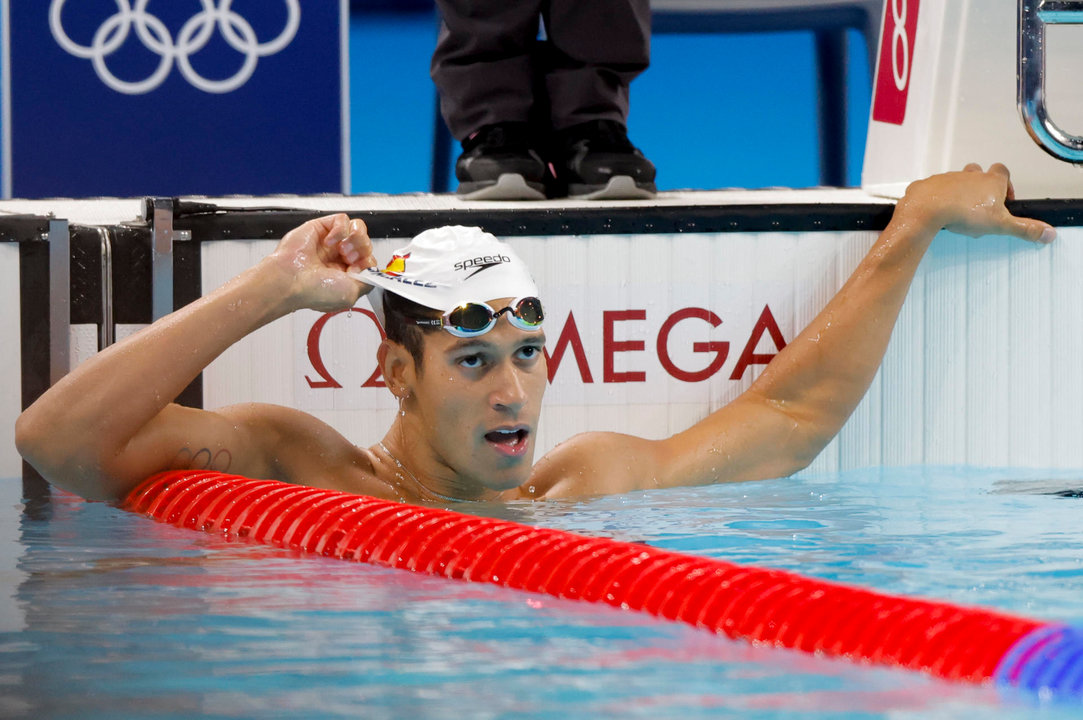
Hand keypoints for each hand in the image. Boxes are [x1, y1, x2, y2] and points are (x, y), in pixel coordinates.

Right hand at [265, 214, 376, 311]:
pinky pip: (342, 219)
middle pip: (366, 243)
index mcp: (345, 274)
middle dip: (362, 250)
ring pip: (358, 228)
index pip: (369, 259)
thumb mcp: (352, 294)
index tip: (357, 270)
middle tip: (349, 259)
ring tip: (342, 249)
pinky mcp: (321, 227)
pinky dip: (340, 230)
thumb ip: (368, 280)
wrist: (291, 280)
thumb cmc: (315, 291)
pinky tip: (330, 242)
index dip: (367, 262)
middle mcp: (338, 257)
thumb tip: (372, 269)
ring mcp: (330, 242)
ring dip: (356, 238)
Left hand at [899, 163, 1055, 242]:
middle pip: (978, 173)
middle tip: (980, 206)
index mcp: (990, 181)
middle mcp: (969, 175)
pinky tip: (935, 211)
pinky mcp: (927, 184)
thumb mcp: (1000, 225)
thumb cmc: (964, 213)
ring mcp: (947, 178)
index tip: (1005, 199)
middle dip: (981, 186)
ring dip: (958, 192)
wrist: (927, 209)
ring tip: (958, 212)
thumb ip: (1024, 229)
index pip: (1003, 172)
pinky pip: (933, 189)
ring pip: (955, 180)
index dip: (1006, 184)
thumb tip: (1048, 234)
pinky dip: (936, 197)